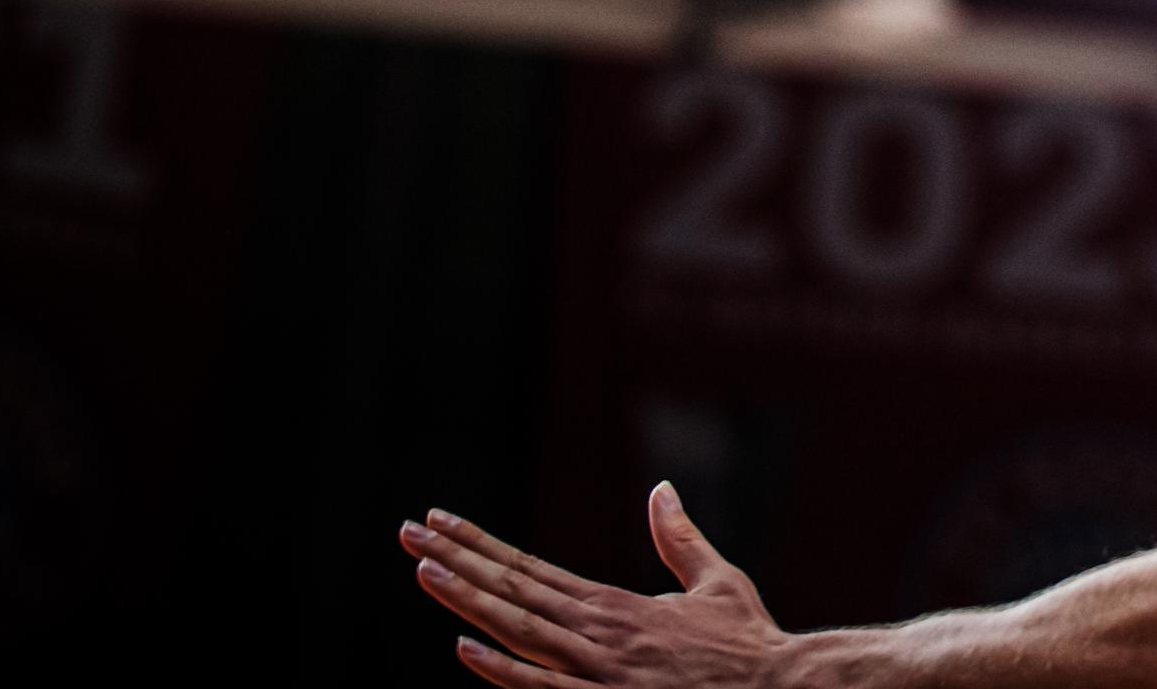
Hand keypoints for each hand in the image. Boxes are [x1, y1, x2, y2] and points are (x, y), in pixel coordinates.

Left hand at [405, 486, 791, 688]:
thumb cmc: (747, 644)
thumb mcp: (716, 582)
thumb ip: (680, 539)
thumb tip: (662, 489)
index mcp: (615, 604)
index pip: (530, 569)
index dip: (481, 546)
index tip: (440, 524)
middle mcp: (599, 630)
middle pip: (514, 591)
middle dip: (458, 561)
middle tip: (409, 533)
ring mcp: (599, 670)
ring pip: (520, 630)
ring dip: (470, 600)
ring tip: (425, 572)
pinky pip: (545, 686)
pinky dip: (504, 668)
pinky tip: (466, 648)